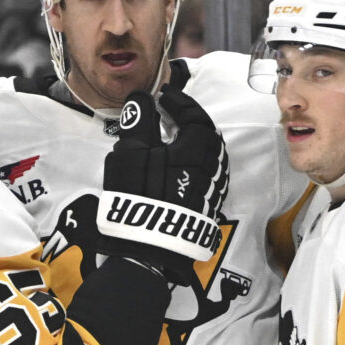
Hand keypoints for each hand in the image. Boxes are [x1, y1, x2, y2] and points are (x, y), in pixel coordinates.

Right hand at [48, 83, 230, 285]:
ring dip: (195, 142)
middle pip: (209, 136)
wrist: (150, 247)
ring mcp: (211, 190)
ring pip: (210, 157)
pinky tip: (178, 167)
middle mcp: (211, 168)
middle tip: (170, 114)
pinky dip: (195, 163)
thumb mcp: (132, 152)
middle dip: (191, 120)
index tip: (163, 96)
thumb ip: (139, 121)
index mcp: (198, 149)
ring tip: (174, 138)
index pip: (196, 116)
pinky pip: (207, 176)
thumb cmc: (140, 195)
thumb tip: (143, 98)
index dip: (180, 102)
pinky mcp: (206, 208)